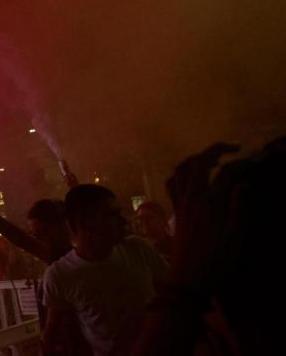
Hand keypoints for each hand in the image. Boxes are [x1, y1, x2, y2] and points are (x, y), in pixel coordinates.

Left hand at [165, 142, 239, 286]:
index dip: (243, 162)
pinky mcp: (175, 211)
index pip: (226, 172)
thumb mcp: (235, 238)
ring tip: (214, 158)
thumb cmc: (216, 262)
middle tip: (235, 149)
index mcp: (209, 204)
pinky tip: (193, 177)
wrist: (188, 280)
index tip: (258, 159)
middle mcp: (191, 198)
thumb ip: (239, 208)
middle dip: (216, 149)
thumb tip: (244, 183)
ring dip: (197, 158)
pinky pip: (172, 183)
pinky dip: (182, 173)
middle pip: (198, 162)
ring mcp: (180, 203)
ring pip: (181, 169)